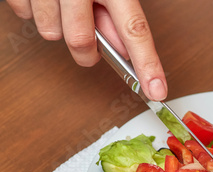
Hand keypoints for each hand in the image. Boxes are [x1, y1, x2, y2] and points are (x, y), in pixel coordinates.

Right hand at [6, 0, 167, 100]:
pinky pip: (24, 15)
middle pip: (81, 42)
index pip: (135, 29)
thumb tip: (123, 48)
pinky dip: (35, 10)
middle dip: (86, 52)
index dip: (148, 64)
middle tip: (90, 44)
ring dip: (58, 26)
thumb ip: (117, 12)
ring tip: (63, 2)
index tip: (156, 90)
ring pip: (50, 33)